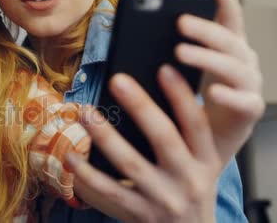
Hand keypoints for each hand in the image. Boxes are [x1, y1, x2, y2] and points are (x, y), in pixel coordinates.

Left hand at [68, 70, 219, 222]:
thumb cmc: (187, 191)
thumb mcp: (199, 165)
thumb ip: (183, 136)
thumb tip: (148, 93)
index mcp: (206, 161)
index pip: (197, 124)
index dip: (182, 96)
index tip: (165, 67)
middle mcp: (188, 179)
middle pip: (164, 137)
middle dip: (141, 106)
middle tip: (117, 79)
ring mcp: (162, 199)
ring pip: (130, 163)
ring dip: (105, 135)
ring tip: (86, 112)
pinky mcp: (139, 214)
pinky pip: (108, 191)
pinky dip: (86, 173)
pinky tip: (70, 155)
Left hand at [177, 0, 264, 163]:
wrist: (209, 141)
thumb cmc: (193, 98)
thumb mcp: (182, 68)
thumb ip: (173, 44)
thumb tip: (145, 20)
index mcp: (229, 47)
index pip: (230, 19)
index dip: (225, 0)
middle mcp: (244, 62)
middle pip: (229, 40)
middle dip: (205, 28)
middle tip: (179, 21)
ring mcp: (250, 85)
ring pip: (235, 67)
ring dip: (207, 58)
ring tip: (180, 52)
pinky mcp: (250, 112)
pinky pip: (243, 101)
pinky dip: (228, 96)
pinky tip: (211, 91)